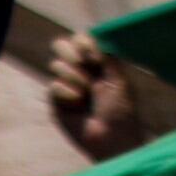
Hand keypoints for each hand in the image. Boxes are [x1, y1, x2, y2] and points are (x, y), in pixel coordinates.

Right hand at [48, 30, 150, 160]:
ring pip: (56, 64)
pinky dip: (66, 91)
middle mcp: (80, 72)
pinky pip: (53, 85)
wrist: (114, 140)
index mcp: (97, 65)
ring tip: (86, 92)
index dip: (82, 41)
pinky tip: (77, 102)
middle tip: (84, 64)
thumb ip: (107, 57)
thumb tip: (92, 34)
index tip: (91, 52)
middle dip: (71, 53)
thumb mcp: (120, 81)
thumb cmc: (123, 112)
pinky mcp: (55, 102)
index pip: (80, 40)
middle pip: (61, 46)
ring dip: (73, 76)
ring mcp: (66, 86)